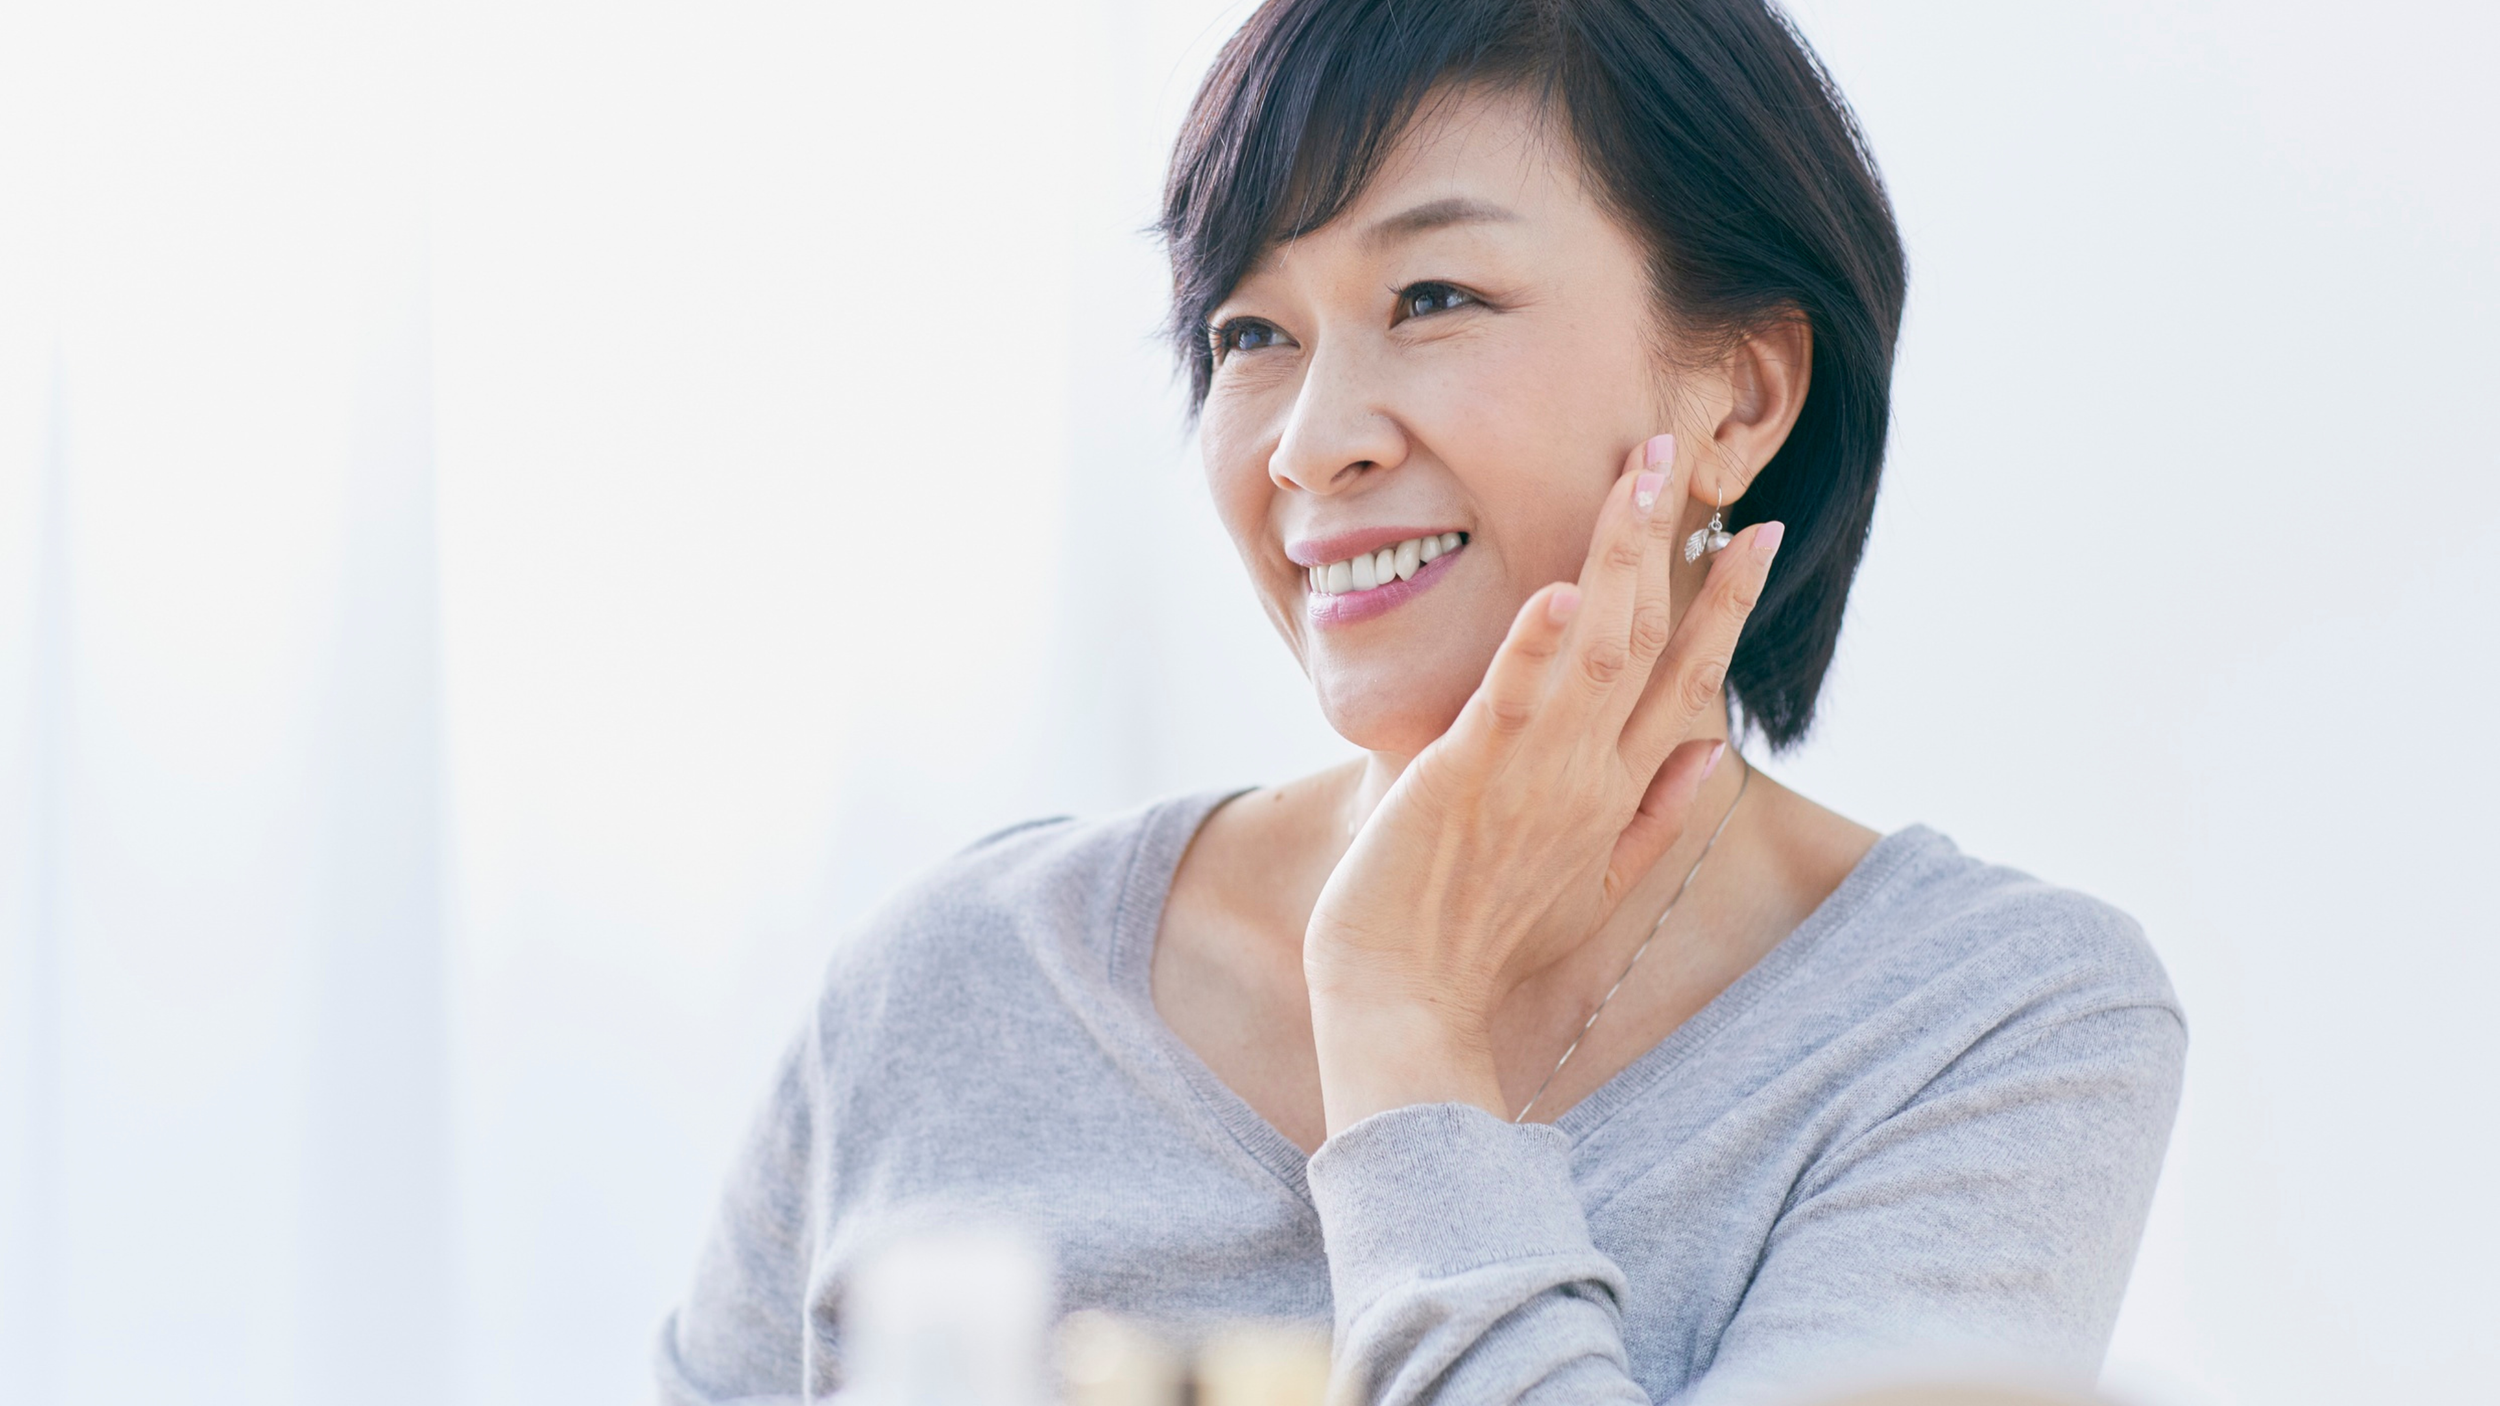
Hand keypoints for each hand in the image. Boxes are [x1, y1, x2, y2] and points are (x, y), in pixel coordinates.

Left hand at [1303, 434, 1781, 1132]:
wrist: (1410, 1002)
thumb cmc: (1483, 941)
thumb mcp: (1592, 884)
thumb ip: (1656, 813)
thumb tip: (1715, 748)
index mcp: (1619, 793)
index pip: (1688, 678)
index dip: (1724, 602)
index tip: (1752, 532)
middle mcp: (1592, 774)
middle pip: (1650, 640)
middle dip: (1670, 541)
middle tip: (1684, 453)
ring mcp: (1536, 774)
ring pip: (1598, 648)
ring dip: (1620, 557)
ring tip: (1639, 476)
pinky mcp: (1469, 776)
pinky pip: (1514, 701)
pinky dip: (1538, 647)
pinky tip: (1560, 591)